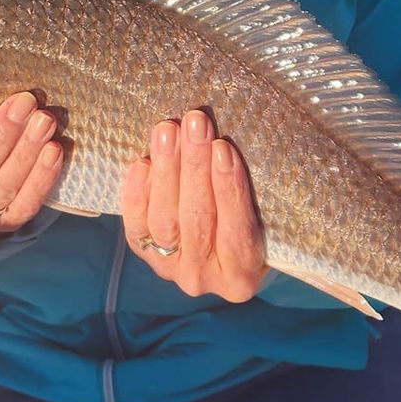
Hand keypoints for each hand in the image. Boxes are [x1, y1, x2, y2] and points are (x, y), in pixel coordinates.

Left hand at [120, 110, 266, 301]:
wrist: (222, 253)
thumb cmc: (255, 224)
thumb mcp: (264, 219)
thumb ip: (254, 195)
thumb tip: (235, 146)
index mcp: (241, 277)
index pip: (236, 232)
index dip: (228, 189)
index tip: (222, 148)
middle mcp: (203, 278)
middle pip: (197, 219)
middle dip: (194, 166)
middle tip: (194, 122)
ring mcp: (170, 268)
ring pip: (164, 220)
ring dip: (166, 169)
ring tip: (168, 131)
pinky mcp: (144, 254)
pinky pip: (136, 225)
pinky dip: (137, 193)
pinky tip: (142, 162)